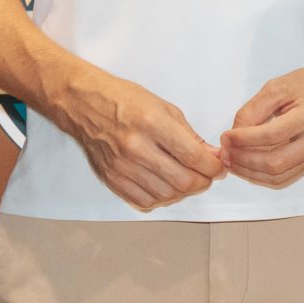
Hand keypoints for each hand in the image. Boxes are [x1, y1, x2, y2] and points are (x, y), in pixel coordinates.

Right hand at [51, 64, 225, 210]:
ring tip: (188, 179)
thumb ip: (191, 136)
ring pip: (166, 195)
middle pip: (183, 181)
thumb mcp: (165, 109)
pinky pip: (145, 201)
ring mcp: (121, 167)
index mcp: (152, 124)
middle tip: (208, 175)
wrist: (84, 105)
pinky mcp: (112, 179)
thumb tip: (212, 157)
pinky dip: (162, 198)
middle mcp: (135, 148)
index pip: (194, 157)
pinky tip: (166, 186)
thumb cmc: (126, 101)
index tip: (219, 166)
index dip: (214, 167)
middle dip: (204, 181)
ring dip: (184, 192)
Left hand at [220, 53, 303, 187]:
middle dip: (244, 161)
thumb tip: (235, 135)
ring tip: (233, 162)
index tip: (226, 137)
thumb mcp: (279, 86)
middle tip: (225, 153)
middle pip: (275, 163)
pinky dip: (264, 176)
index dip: (242, 140)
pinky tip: (249, 166)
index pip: (270, 136)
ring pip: (280, 176)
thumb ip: (253, 110)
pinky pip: (287, 176)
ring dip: (251, 173)